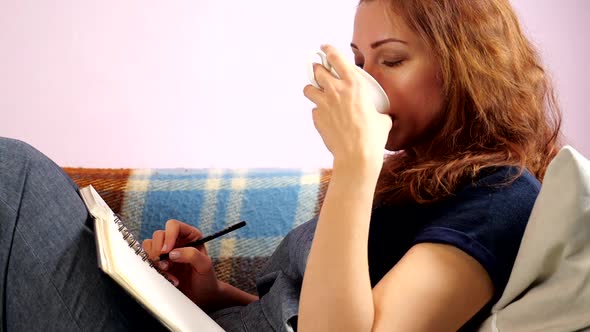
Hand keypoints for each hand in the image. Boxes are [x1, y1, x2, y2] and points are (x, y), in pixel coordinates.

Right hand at [142, 219, 220, 311]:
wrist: (200, 296)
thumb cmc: (206, 278)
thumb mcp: (204, 266)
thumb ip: (192, 255)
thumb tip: (172, 253)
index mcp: (189, 235)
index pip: (173, 226)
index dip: (168, 236)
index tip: (167, 252)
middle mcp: (176, 241)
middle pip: (158, 235)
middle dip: (159, 250)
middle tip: (166, 266)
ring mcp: (165, 252)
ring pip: (149, 246)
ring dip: (154, 260)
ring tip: (167, 272)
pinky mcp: (157, 263)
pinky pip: (146, 260)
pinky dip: (152, 268)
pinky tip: (165, 278)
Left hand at [303, 45, 391, 168]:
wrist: (356, 155)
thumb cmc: (372, 137)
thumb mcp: (382, 119)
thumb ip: (379, 112)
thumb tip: (383, 116)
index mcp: (354, 85)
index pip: (336, 58)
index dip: (328, 50)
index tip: (324, 48)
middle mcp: (336, 90)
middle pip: (318, 70)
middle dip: (317, 69)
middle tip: (319, 71)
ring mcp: (323, 104)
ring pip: (308, 88)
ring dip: (312, 89)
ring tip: (316, 93)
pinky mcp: (316, 118)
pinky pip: (314, 110)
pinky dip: (318, 111)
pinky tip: (326, 118)